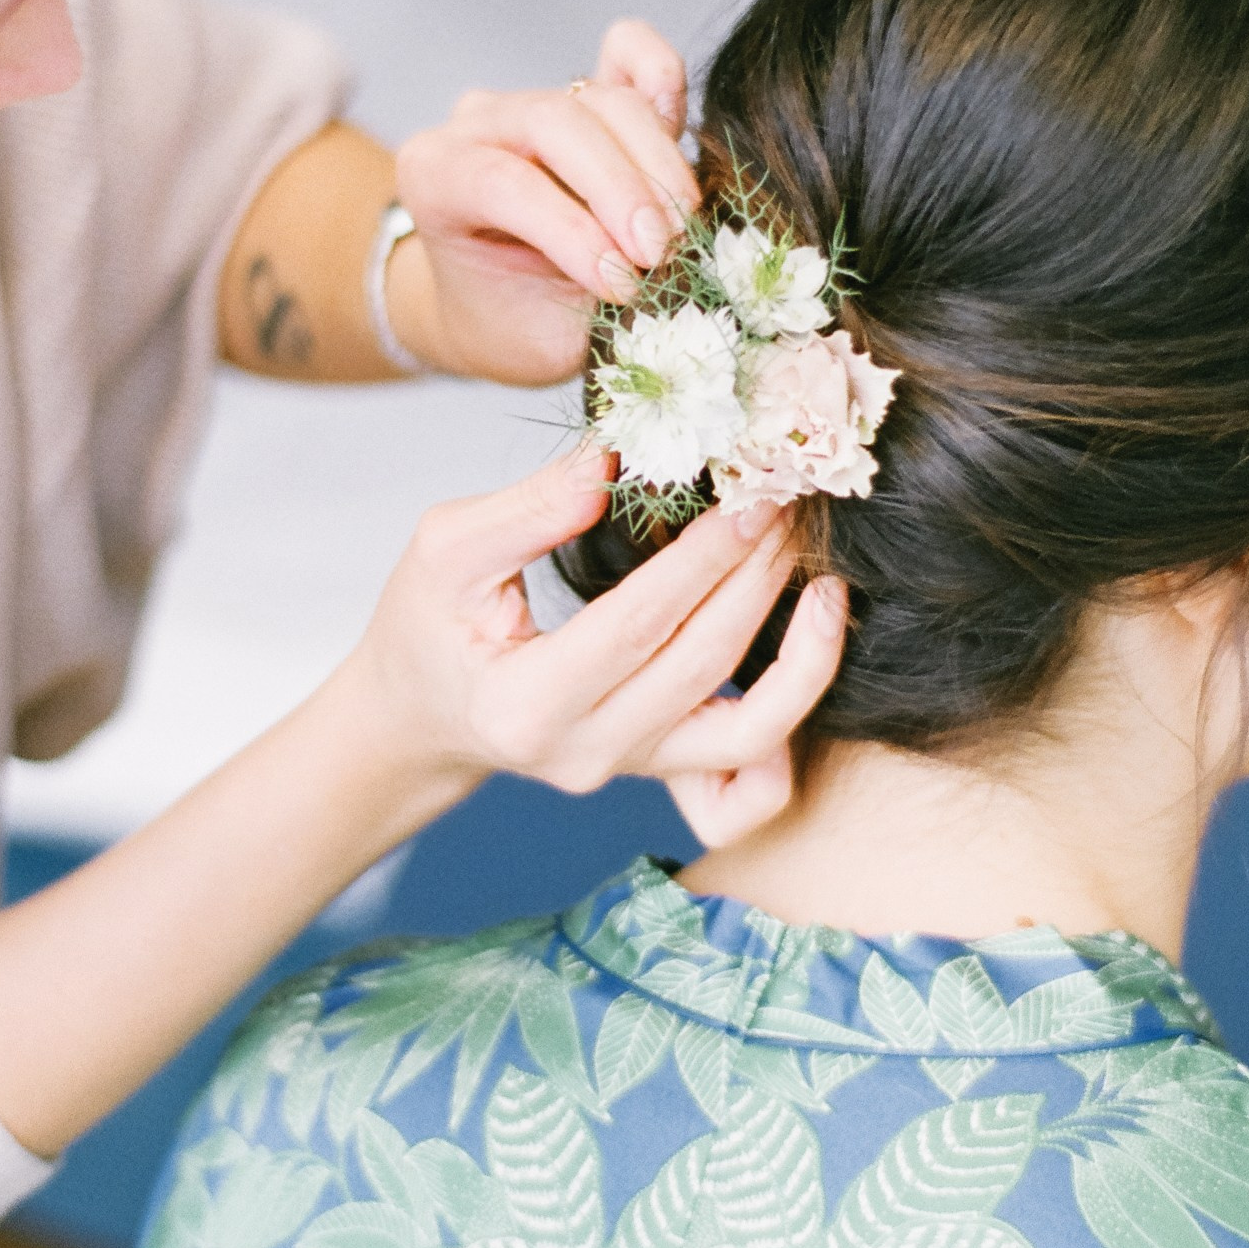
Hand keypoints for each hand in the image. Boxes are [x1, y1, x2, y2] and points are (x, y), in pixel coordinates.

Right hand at [344, 440, 846, 803]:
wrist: (422, 713)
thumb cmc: (426, 627)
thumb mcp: (444, 551)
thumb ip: (526, 509)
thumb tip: (612, 459)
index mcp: (524, 704)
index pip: (637, 623)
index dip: (703, 559)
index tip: (750, 495)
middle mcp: (585, 753)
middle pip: (703, 664)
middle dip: (759, 577)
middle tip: (790, 503)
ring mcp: (629, 772)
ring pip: (750, 736)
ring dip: (803, 657)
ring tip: (826, 586)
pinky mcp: (659, 773)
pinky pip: (748, 788)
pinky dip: (790, 737)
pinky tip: (801, 662)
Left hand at [389, 19, 697, 384]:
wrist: (495, 304)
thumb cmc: (508, 320)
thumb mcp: (538, 339)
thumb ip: (589, 305)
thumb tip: (663, 281)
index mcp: (434, 176)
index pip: (503, 184)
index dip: (572, 232)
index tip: (623, 286)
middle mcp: (477, 123)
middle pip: (555, 122)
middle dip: (620, 190)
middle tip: (662, 253)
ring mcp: (535, 99)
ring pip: (603, 99)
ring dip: (656, 164)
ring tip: (680, 229)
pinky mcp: (589, 92)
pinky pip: (627, 53)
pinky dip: (659, 75)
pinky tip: (678, 125)